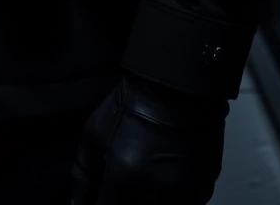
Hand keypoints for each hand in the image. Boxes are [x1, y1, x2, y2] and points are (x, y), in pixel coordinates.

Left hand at [70, 73, 227, 204]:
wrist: (177, 87)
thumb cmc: (131, 106)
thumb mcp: (94, 133)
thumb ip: (82, 176)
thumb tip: (77, 204)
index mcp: (124, 179)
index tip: (102, 196)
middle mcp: (154, 193)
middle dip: (125, 201)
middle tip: (124, 184)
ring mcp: (183, 195)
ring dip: (149, 200)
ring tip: (146, 177)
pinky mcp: (202, 191)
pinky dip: (170, 198)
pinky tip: (165, 177)